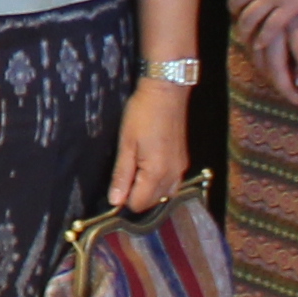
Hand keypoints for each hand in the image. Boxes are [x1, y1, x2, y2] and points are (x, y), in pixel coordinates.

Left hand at [110, 75, 191, 215]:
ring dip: (148, 192)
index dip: (124, 202)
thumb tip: (115, 201)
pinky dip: (159, 184)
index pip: (139, 204)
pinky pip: (172, 184)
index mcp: (157, 173)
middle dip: (136, 197)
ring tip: (134, 175)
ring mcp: (181, 169)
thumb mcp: (126, 144)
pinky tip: (148, 172)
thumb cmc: (142, 114)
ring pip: (164, 194)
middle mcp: (173, 175)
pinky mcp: (183, 161)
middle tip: (122, 180)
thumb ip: (121, 175)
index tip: (114, 191)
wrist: (166, 92)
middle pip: (153, 202)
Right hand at [242, 0, 297, 106]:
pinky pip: (247, 39)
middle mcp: (275, 21)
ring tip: (281, 87)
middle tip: (296, 101)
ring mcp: (258, 18)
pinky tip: (262, 64)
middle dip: (285, 85)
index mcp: (295, 16)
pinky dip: (254, 54)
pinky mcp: (247, 12)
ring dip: (268, 73)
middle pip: (276, 62)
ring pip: (257, 54)